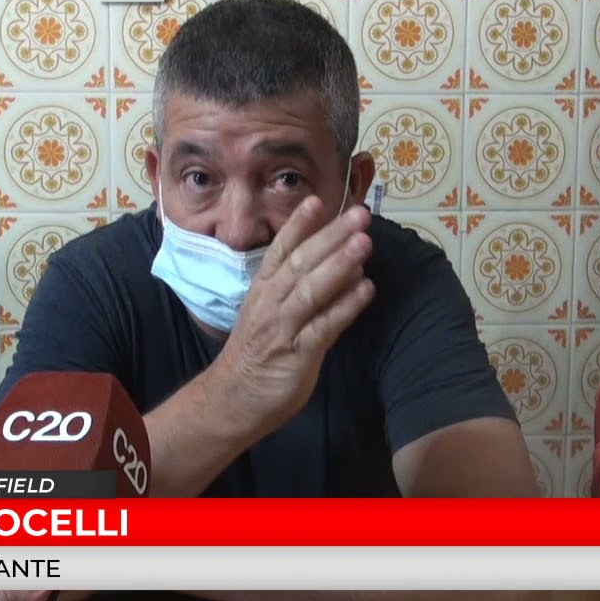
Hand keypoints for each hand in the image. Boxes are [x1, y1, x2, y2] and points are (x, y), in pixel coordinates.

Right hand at [216, 196, 375, 430]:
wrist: (233, 400)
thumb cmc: (257, 354)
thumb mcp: (269, 314)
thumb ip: (297, 289)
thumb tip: (339, 262)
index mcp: (263, 290)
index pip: (281, 251)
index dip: (298, 225)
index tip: (317, 200)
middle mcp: (271, 303)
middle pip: (301, 263)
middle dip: (330, 236)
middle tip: (358, 214)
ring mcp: (283, 328)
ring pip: (310, 289)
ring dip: (339, 264)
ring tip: (364, 242)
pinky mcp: (297, 354)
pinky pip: (323, 326)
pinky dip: (345, 306)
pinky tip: (366, 289)